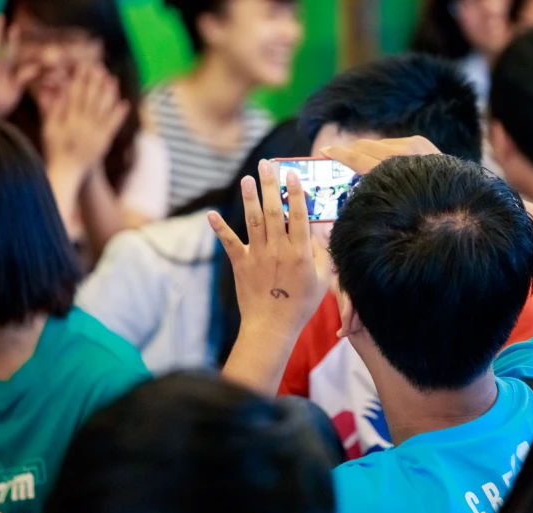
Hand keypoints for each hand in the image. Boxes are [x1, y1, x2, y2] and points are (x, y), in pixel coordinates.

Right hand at [43, 64, 128, 179]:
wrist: (68, 170)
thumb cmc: (55, 148)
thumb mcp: (48, 128)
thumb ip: (51, 110)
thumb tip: (51, 90)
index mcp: (68, 120)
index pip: (74, 95)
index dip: (79, 79)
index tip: (83, 67)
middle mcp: (82, 125)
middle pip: (90, 99)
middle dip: (95, 82)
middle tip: (100, 67)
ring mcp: (95, 133)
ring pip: (103, 110)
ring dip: (109, 94)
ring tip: (113, 80)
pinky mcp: (104, 141)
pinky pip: (113, 126)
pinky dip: (119, 114)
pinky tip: (125, 103)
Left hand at [208, 160, 330, 340]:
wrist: (272, 326)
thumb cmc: (301, 304)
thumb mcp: (321, 280)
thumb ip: (322, 254)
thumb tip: (319, 232)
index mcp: (300, 253)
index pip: (300, 216)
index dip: (296, 194)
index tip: (293, 175)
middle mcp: (278, 249)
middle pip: (275, 211)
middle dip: (270, 186)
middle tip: (267, 165)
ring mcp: (258, 256)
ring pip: (254, 221)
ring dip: (250, 199)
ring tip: (247, 179)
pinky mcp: (241, 264)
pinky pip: (230, 243)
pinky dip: (220, 229)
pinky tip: (211, 214)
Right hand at [309, 136, 442, 247]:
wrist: (461, 202)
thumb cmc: (423, 214)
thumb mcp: (390, 208)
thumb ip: (370, 195)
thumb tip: (350, 193)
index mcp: (393, 171)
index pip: (358, 158)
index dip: (339, 154)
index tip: (324, 152)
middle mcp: (404, 154)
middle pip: (366, 146)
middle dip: (348, 151)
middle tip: (333, 157)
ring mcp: (416, 145)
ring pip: (379, 143)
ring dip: (365, 151)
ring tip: (354, 160)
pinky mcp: (424, 142)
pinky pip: (394, 143)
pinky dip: (383, 150)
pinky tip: (379, 161)